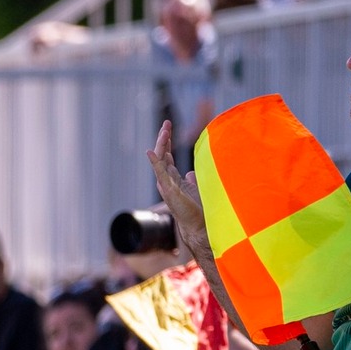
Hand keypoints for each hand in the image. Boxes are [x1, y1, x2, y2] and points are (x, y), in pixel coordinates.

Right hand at [147, 121, 211, 265]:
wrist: (198, 226)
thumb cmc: (198, 212)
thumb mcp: (198, 190)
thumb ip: (193, 181)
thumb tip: (191, 172)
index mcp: (172, 180)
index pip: (167, 157)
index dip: (167, 143)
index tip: (168, 128)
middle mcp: (166, 181)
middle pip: (162, 155)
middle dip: (164, 138)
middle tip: (167, 123)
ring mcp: (166, 185)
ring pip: (160, 160)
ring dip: (162, 144)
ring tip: (165, 131)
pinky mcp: (169, 189)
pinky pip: (159, 172)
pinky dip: (155, 161)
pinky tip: (151, 152)